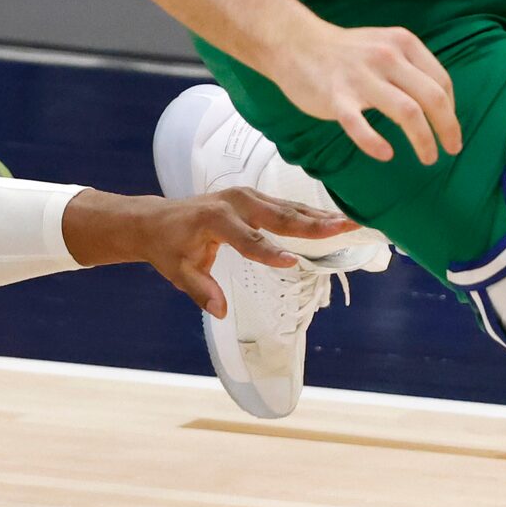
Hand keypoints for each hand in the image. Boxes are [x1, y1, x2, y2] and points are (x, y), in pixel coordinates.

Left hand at [63, 187, 354, 315]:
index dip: (269, 253)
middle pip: (278, 216)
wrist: (156, 219)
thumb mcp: (178, 272)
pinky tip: (333, 218)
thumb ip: (200, 290)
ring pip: (287, 207)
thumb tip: (220, 311)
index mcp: (214, 219)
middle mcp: (235, 202)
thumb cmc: (168, 247)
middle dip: (312, 224)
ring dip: (319, 215)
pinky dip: (310, 212)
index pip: (247, 239)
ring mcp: (246, 196)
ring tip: (349, 221)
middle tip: (343, 227)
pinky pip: (285, 205)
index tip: (292, 263)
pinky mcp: (254, 197)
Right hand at [268, 21, 461, 164]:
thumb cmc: (346, 52)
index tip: (449, 130)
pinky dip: (374, 142)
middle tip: (452, 150)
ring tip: (428, 158)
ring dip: (423, 140)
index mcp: (403, 43)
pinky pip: (359, 124)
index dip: (452, 111)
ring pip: (407, 112)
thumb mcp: (385, 45)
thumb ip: (410, 67)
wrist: (296, 43)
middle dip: (448, 128)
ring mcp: (361, 77)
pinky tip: (386, 154)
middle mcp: (387, 57)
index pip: (441, 81)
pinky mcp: (336, 97)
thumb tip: (440, 103)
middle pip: (432, 97)